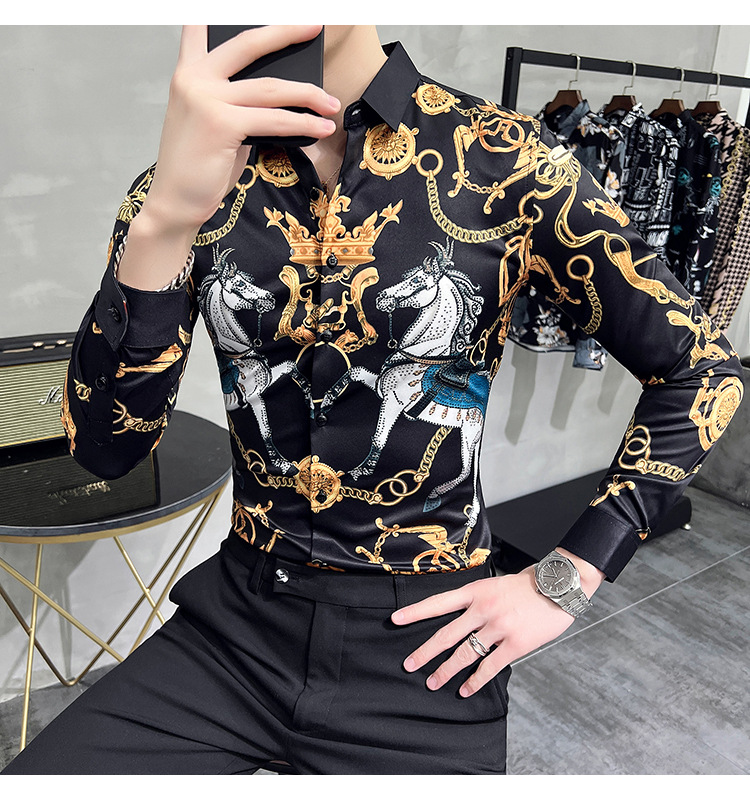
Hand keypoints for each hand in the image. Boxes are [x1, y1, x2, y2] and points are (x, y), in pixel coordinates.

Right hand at [142, 25, 340, 234]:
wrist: (176, 202)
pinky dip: (303, 124)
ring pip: (271, 88)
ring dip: (308, 96)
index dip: (223, 12)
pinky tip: (321, 128)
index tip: (263, 11)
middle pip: (249, 44)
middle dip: (286, 31)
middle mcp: (194, 78)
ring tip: (332, 104)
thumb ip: (239, 103)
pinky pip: (274, 120)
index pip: (199, 28)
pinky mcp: (221, 123)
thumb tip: (283, 97)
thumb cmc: (200, 166)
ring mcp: (205, 98)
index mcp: (188, 73)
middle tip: (315, 25)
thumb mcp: (217, 124)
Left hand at [391, 552, 603, 697]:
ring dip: (447, 671)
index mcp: (476, 591)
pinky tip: (465, 689)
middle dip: (425, 652)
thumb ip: (478, 600)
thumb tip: (461, 618)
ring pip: (465, 654)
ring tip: (433, 683)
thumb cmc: (528, 585)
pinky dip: (475, 680)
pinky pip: (490, 667)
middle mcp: (483, 609)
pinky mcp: (515, 644)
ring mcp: (498, 627)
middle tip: (409, 664)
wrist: (559, 586)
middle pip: (446, 634)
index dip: (415, 612)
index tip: (395, 620)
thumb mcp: (495, 584)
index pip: (438, 602)